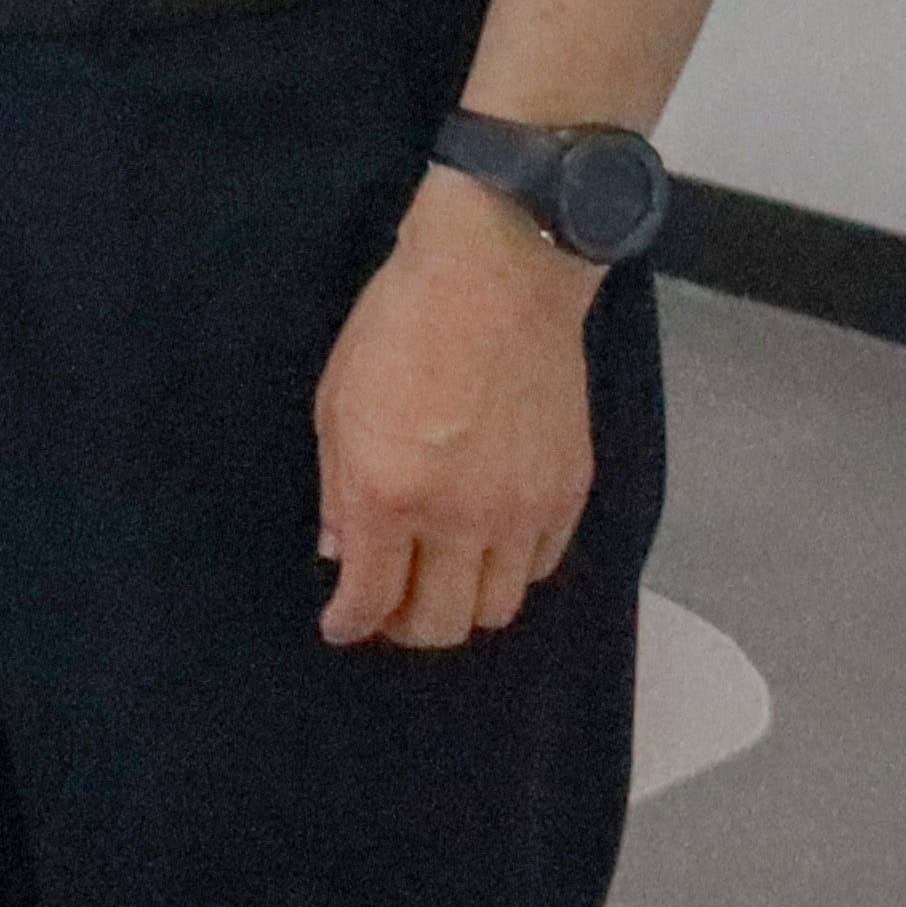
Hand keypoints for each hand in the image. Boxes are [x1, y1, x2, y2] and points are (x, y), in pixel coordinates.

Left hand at [314, 170, 601, 648]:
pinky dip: (511, 572)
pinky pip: (543, 566)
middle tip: (389, 610)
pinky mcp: (569, 493)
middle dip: (407, 628)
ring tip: (440, 584)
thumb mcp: (336, 406)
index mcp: (390, 496)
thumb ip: (338, 491)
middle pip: (443, 622)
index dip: (352, 623)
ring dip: (463, 607)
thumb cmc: (399, 328)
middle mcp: (460, 518)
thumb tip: (340, 551)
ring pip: (500, 607)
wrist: (496, 278)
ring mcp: (522, 510)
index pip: (373, 598)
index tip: (342, 626)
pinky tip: (487, 549)